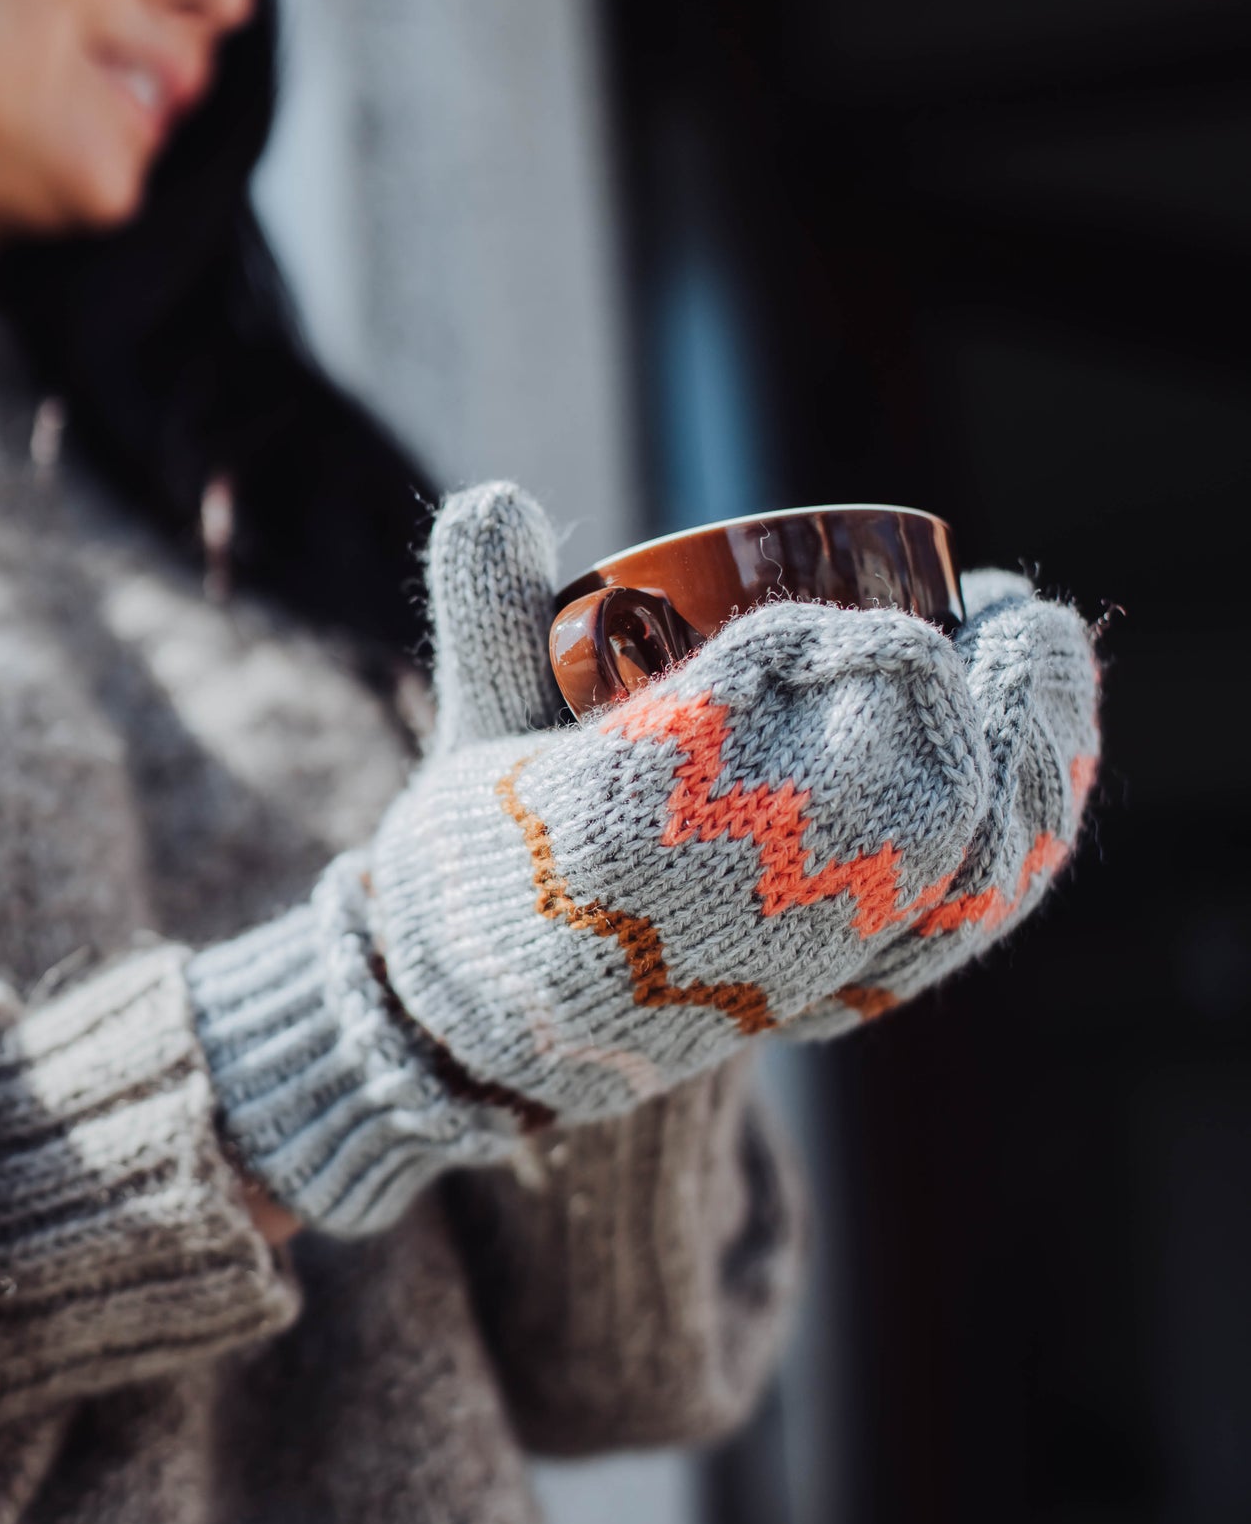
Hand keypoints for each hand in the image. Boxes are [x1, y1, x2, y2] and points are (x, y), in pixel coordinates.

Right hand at [367, 487, 1099, 1119]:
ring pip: (946, 860)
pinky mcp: (824, 994)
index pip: (763, 700)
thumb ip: (490, 614)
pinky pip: (952, 924)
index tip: (901, 611)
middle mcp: (709, 894)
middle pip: (891, 784)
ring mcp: (778, 956)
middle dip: (975, 695)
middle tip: (1010, 616)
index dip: (856, 651)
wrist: (487, 1027)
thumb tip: (490, 496)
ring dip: (1022, 760)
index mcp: (613, 812)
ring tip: (1037, 669)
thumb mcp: (481, 732)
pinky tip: (1042, 768)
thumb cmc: (489, 859)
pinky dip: (1016, 844)